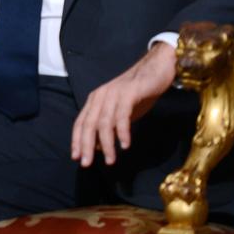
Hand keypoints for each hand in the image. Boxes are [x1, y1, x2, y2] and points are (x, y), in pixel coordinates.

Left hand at [71, 41, 176, 166]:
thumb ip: (108, 126)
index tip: (76, 158)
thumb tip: (98, 147)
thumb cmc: (138, 93)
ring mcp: (114, 93)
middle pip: (89, 124)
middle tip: (87, 164)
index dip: (77, 140)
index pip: (81, 122)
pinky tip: (125, 145)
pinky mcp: (129, 92)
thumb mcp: (120, 113)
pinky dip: (122, 131)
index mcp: (95, 100)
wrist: (156, 69)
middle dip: (86, 146)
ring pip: (104, 122)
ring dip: (107, 144)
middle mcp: (101, 96)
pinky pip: (122, 115)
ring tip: (111, 160)